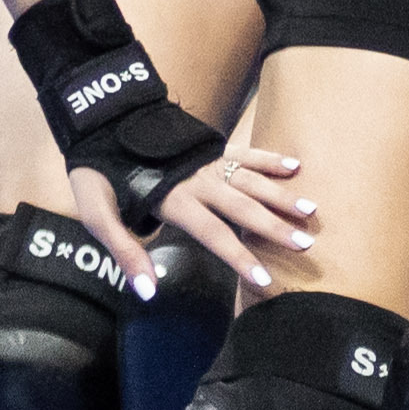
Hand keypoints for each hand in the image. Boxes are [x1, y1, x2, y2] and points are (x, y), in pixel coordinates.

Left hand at [114, 138, 316, 293]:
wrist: (100, 118)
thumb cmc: (97, 170)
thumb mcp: (97, 214)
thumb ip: (124, 251)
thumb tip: (147, 291)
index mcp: (174, 200)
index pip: (214, 234)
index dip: (240, 258)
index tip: (265, 279)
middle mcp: (199, 181)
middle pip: (243, 208)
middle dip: (275, 228)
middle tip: (306, 246)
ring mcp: (208, 161)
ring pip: (252, 180)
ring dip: (282, 196)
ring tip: (311, 211)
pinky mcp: (209, 145)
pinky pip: (245, 152)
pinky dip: (270, 158)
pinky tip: (295, 166)